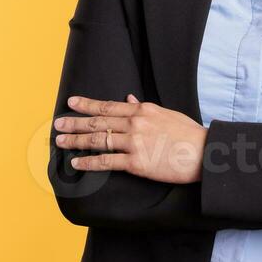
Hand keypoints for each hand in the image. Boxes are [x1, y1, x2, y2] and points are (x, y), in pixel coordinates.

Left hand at [54, 93, 207, 182]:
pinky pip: (106, 161)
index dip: (88, 104)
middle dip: (76, 122)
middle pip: (99, 121)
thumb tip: (128, 98)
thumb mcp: (166, 114)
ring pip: (99, 140)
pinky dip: (89, 162)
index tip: (72, 102)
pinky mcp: (136, 163)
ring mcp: (135, 142)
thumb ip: (144, 107)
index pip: (108, 106)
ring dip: (77, 140)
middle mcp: (136, 123)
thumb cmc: (188, 134)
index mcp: (143, 109)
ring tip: (61, 141)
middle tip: (58, 123)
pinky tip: (76, 163)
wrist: (204, 153)